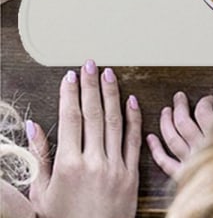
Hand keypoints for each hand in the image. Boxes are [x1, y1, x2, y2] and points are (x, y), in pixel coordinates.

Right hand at [27, 61, 141, 217]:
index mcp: (68, 165)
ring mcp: (115, 166)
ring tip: (108, 73)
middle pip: (93, 114)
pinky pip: (133, 139)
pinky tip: (131, 99)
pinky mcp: (131, 173)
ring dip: (112, 94)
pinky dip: (133, 118)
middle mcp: (93, 162)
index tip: (70, 76)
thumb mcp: (41, 193)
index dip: (70, 95)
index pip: (71, 119)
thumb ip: (38, 157)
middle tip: (90, 64)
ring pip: (114, 121)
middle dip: (90, 86)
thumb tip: (34, 126)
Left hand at [147, 93, 212, 177]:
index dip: (203, 101)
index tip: (207, 98)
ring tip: (165, 111)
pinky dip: (156, 149)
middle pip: (184, 122)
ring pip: (172, 137)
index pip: (204, 112)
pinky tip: (151, 138)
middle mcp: (200, 147)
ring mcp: (189, 161)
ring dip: (166, 122)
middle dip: (179, 107)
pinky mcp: (181, 175)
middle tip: (178, 97)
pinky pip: (164, 161)